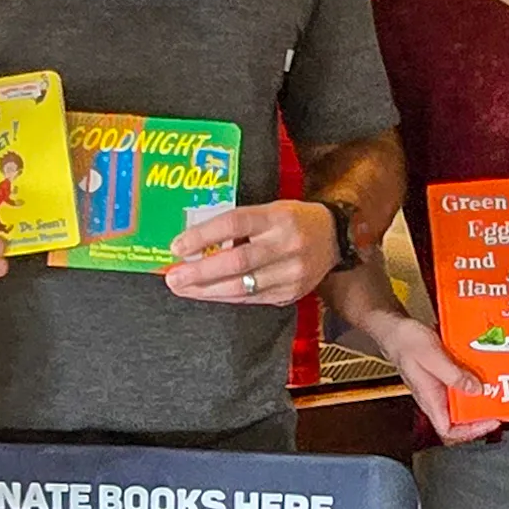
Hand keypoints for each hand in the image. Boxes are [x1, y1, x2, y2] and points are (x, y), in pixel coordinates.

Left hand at [164, 200, 333, 307]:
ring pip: (242, 286)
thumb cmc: (293, 221)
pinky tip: (207, 293)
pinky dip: (225, 297)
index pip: (234, 223)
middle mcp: (286, 244)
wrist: (334, 238)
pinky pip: (251, 298)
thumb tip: (195, 242)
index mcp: (277, 216)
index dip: (202, 236)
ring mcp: (291, 272)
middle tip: (173, 277)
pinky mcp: (291, 293)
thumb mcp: (269, 210)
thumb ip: (238, 224)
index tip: (177, 246)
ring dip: (207, 290)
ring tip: (184, 288)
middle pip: (236, 261)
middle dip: (200, 272)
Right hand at [363, 311, 498, 441]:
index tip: (489, 421)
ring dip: (479, 397)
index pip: (449, 431)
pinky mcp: (442, 376)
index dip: (470, 432)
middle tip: (499, 404)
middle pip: (460, 419)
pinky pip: (461, 384)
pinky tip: (483, 370)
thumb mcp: (432, 356)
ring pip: (462, 402)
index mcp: (430, 399)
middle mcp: (435, 397)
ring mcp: (439, 387)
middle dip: (481, 414)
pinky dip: (473, 380)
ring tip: (496, 388)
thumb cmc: (405, 342)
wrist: (393, 328)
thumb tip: (476, 390)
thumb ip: (453, 375)